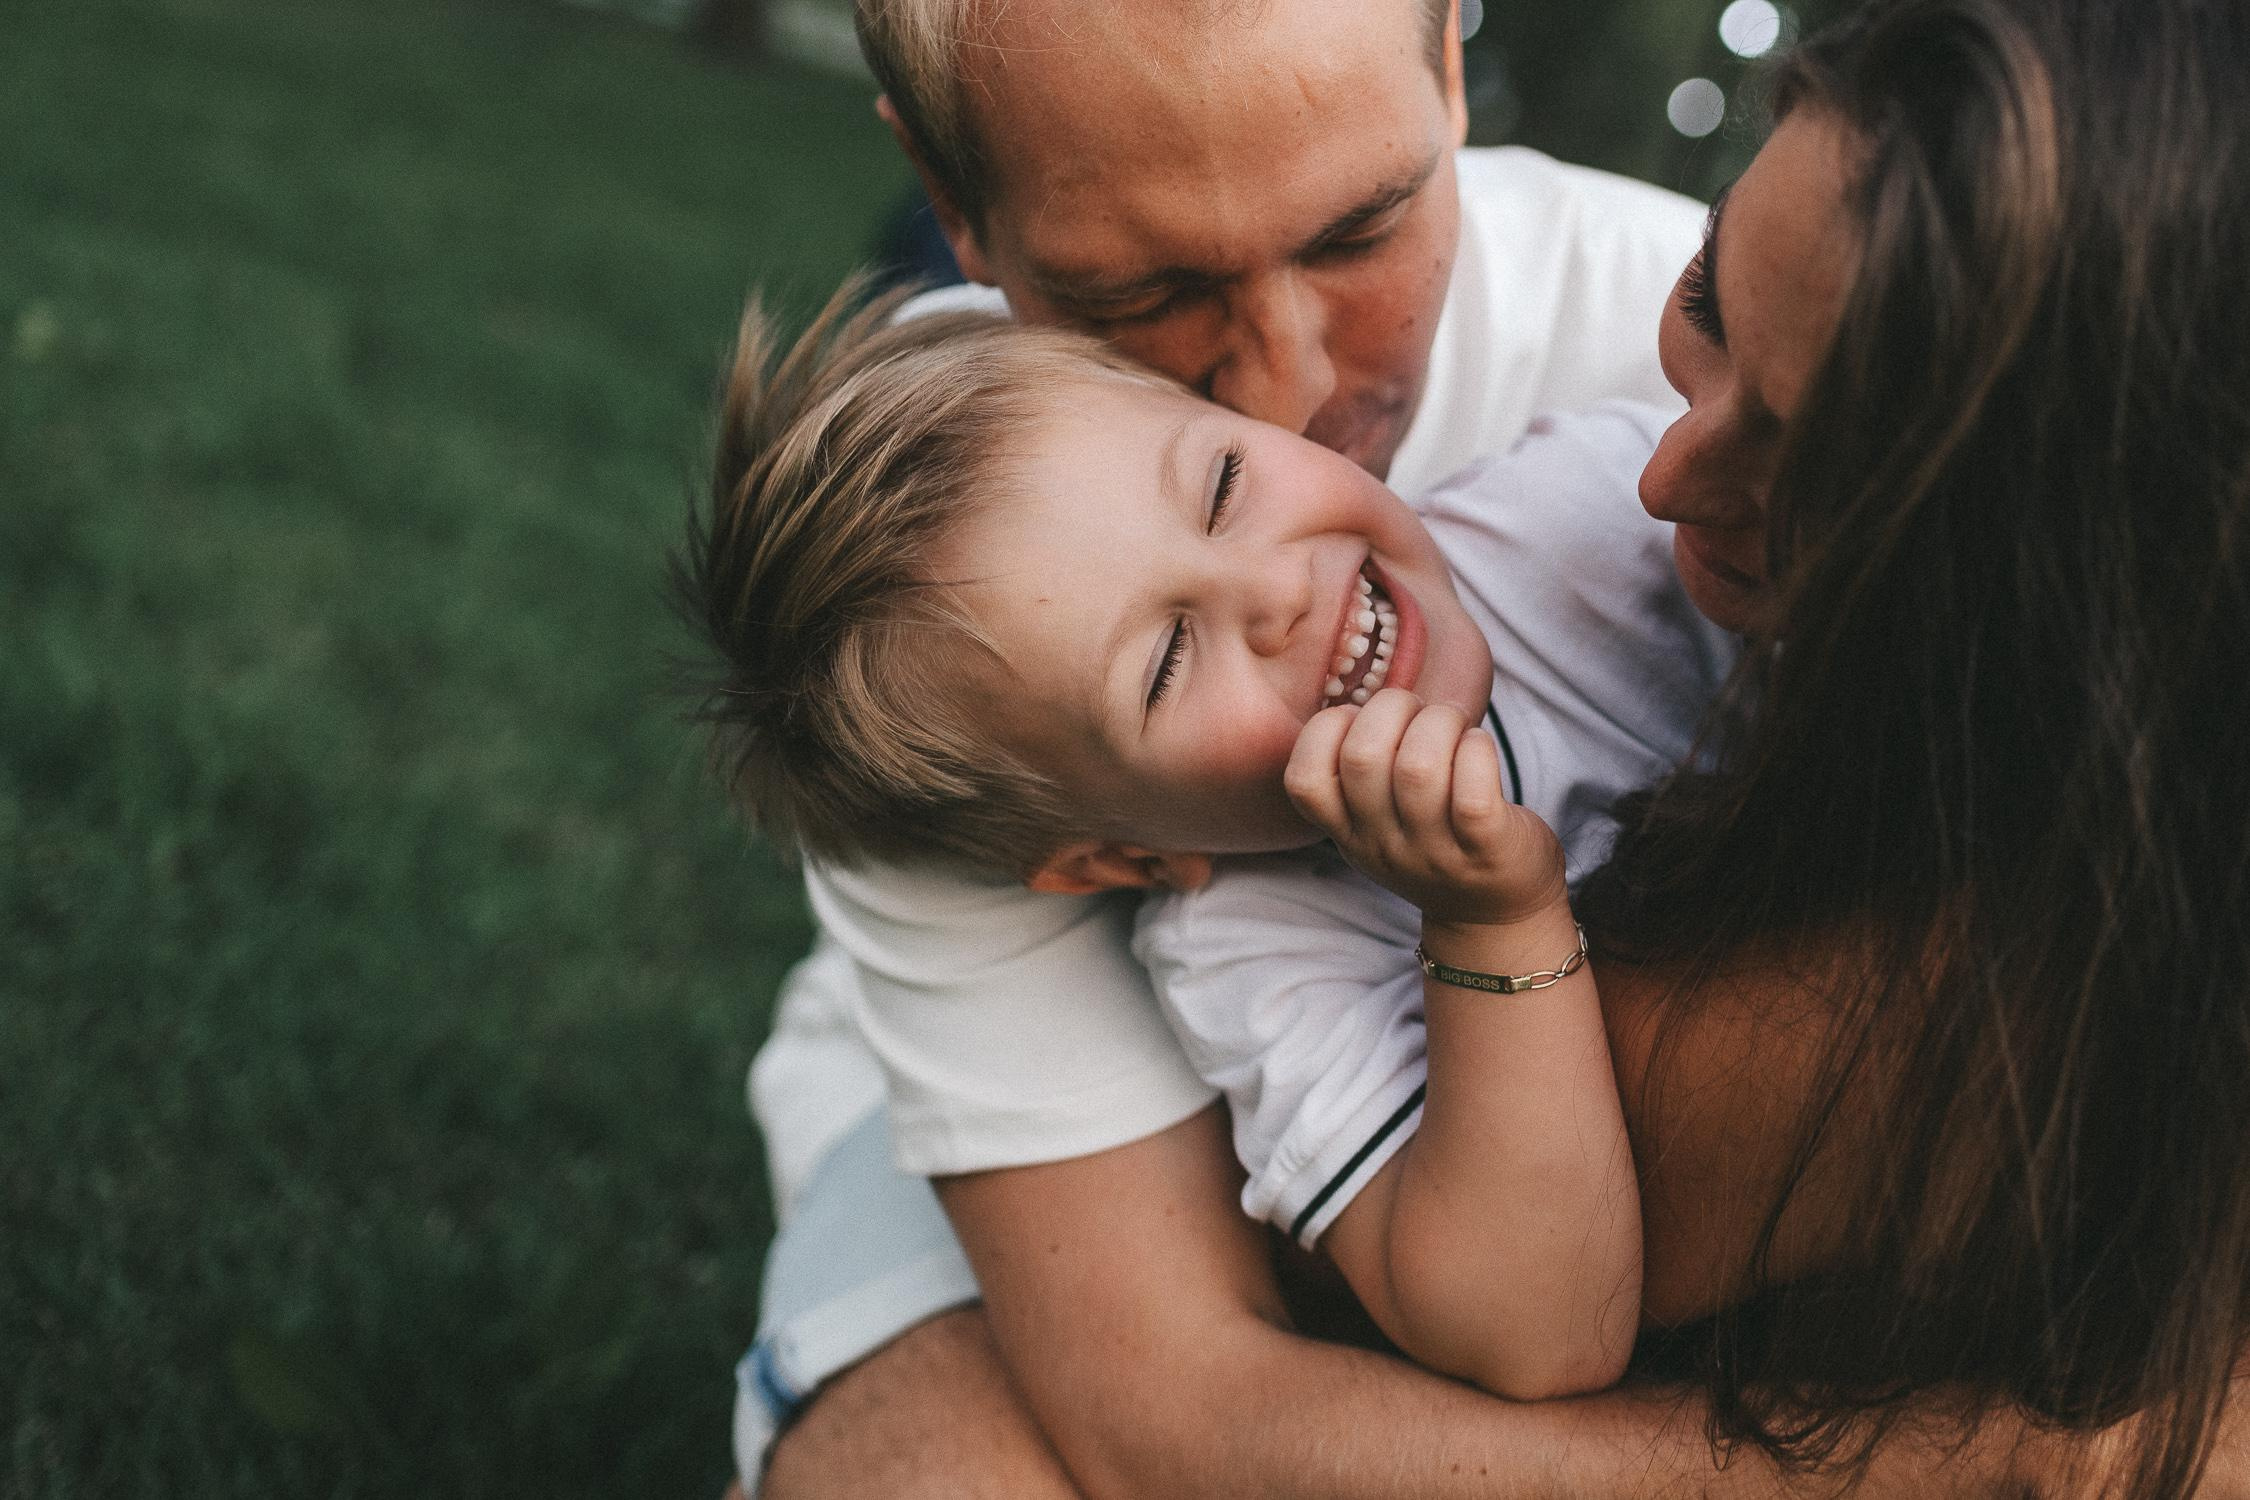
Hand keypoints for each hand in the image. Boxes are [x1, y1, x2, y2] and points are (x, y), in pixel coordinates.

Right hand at [1285, 688, 1566, 927]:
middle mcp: (1383, 844)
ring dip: (1441, 723)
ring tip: (1454, 728)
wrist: (1497, 918)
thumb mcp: (1379, 822)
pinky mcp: (1487, 847)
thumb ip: (1362, 772)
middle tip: (1420, 714)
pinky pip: (1473, 789)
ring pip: (1419, 766)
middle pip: (1362, 758)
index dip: (1327, 729)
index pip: (1302, 780)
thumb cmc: (1439, 842)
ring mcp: (1434, 850)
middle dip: (1393, 708)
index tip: (1362, 722)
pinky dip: (1477, 749)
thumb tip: (1366, 690)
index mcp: (1348, 832)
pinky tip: (1479, 749)